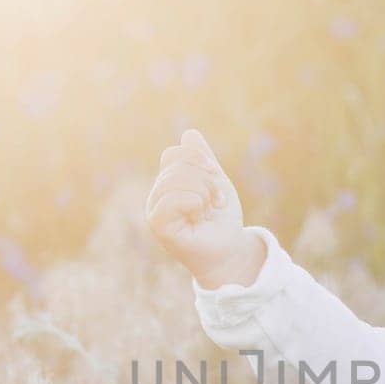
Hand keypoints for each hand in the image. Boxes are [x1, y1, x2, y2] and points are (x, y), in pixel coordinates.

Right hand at [145, 128, 262, 286]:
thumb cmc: (221, 220)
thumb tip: (189, 133)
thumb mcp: (215, 182)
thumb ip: (202, 160)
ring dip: (204, 192)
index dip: (199, 159)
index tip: (216, 178)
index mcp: (166, 184)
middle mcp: (156, 196)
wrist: (230, 250)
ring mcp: (155, 211)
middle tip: (216, 201)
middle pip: (176, 164)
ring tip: (209, 209)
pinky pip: (172, 199)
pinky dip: (195, 203)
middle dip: (206, 179)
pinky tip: (200, 217)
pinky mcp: (159, 226)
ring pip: (175, 179)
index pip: (173, 154)